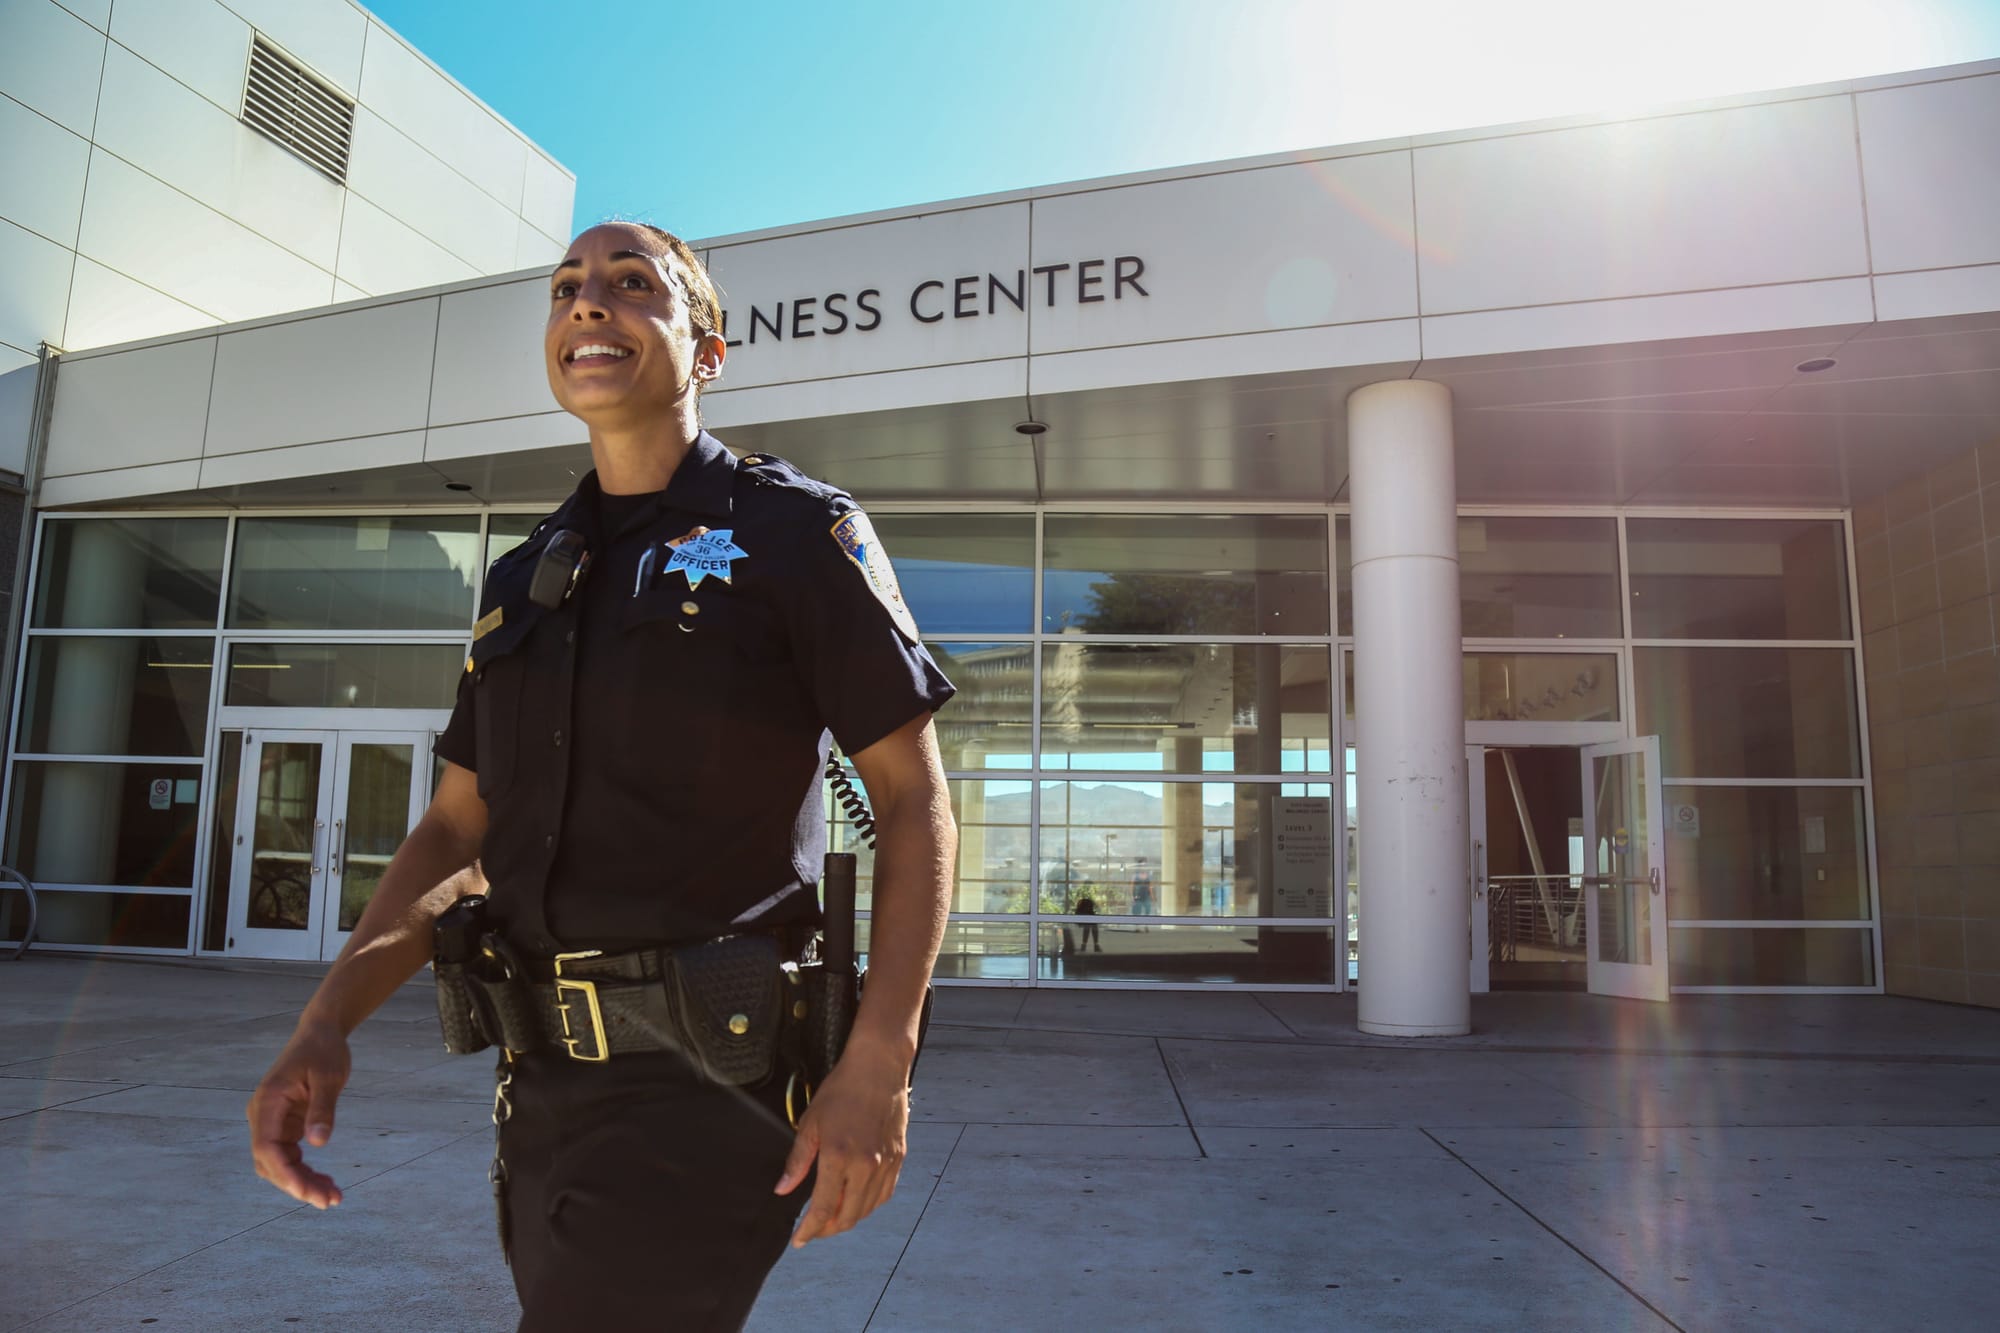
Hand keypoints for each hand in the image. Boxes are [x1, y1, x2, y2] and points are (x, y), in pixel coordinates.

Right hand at [246, 1021, 350, 1209]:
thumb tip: (319, 1142)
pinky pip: (289, 1158)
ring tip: (333, 1197)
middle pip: (271, 1162)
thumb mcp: (329, 1076)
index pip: (266, 1148)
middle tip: (330, 1201)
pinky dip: (305, 1172)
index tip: (307, 1193)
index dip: (285, 1174)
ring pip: (279, 1165)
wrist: (320, 1034)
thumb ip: (323, 1108)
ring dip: (302, 1183)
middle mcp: (263, 1116)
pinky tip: (326, 1183)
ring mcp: (271, 1123)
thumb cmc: (324, 1050)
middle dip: (297, 1185)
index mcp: (267, 1102)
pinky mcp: (284, 1127)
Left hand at [774, 1039, 910, 1245]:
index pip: (823, 1209)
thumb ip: (798, 1162)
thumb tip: (784, 1190)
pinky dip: (868, 1205)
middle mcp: (865, 1166)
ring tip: (832, 1217)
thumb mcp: (810, 1123)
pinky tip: (857, 1201)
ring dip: (848, 1219)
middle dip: (827, 1229)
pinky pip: (884, 1194)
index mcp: (839, 1157)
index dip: (809, 1230)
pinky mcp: (898, 1158)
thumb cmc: (842, 1090)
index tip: (799, 1240)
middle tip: (813, 1229)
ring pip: (867, 1209)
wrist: (879, 1068)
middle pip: (847, 1216)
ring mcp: (885, 1164)